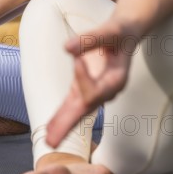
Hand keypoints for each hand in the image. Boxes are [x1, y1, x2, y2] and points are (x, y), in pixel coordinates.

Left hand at [46, 19, 138, 147]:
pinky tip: (50, 128)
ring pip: (77, 112)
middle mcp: (107, 91)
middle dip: (67, 126)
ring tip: (49, 141)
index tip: (77, 59)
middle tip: (51, 142)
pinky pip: (72, 105)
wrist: (124, 35)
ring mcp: (95, 92)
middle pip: (85, 111)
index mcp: (116, 81)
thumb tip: (67, 47)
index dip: (82, 77)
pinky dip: (61, 116)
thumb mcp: (109, 31)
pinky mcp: (84, 89)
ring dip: (62, 126)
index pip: (95, 90)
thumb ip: (90, 39)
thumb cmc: (119, 32)